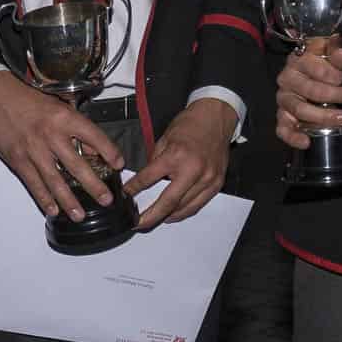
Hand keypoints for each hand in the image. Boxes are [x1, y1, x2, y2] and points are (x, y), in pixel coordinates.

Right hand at [0, 70, 124, 223]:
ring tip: (80, 215)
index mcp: (64, 118)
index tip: (119, 164)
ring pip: (55, 180)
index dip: (109, 151)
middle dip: (93, 185)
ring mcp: (33, 150)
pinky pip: (34, 183)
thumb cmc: (28, 101)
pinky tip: (53, 210)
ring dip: (69, 200)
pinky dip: (44, 198)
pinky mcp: (18, 160)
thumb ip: (76, 127)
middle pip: (76, 165)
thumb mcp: (58, 106)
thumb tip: (94, 150)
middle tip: (106, 199)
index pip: (93, 136)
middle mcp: (50, 135)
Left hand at [127, 97, 236, 226]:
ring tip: (154, 220)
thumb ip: (155, 162)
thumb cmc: (191, 124)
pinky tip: (174, 214)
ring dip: (167, 216)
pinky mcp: (216, 183)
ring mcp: (207, 179)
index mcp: (176, 156)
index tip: (125, 197)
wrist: (216, 117)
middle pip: (168, 202)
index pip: (149, 179)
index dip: (134, 189)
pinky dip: (185, 211)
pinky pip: (198, 204)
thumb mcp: (165, 139)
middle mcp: (193, 170)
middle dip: (151, 216)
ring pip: (184, 207)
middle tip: (139, 224)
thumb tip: (144, 180)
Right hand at [274, 43, 341, 151]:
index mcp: (297, 61)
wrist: (308, 74)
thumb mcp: (332, 57)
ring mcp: (283, 99)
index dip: (333, 74)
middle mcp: (286, 80)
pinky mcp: (282, 116)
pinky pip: (283, 129)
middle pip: (310, 90)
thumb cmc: (322, 65)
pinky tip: (306, 142)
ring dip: (323, 116)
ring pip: (300, 110)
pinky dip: (293, 137)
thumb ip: (338, 54)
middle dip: (335, 94)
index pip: (315, 68)